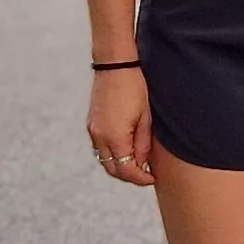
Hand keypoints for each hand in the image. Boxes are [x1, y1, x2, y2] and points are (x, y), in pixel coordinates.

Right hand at [87, 71, 157, 187]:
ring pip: (104, 160)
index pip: (126, 170)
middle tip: (145, 174)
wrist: (115, 65)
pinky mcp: (91, 124)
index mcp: (114, 137)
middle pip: (112, 169)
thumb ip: (143, 145)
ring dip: (119, 165)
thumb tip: (142, 164)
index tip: (152, 178)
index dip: (140, 179)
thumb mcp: (145, 118)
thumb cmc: (135, 87)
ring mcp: (93, 130)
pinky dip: (112, 154)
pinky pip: (100, 148)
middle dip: (129, 176)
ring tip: (137, 162)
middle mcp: (99, 137)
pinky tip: (125, 149)